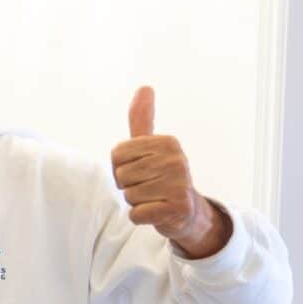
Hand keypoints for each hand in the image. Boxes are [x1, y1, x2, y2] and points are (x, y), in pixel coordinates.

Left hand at [111, 86, 231, 258]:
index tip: (139, 170)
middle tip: (147, 187)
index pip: (117, 154)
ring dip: (135, 202)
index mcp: (167, 142)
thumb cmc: (160, 176)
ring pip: (129, 196)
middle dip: (128, 186)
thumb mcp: (150, 146)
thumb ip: (142, 120)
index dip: (120, 167)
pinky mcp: (177, 208)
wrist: (185, 211)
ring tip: (153, 198)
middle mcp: (176, 160)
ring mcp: (179, 184)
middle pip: (122, 175)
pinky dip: (140, 216)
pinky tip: (156, 211)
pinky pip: (136, 214)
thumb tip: (144, 87)